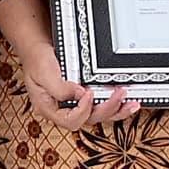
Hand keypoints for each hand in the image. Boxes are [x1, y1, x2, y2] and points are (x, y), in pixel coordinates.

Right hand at [15, 39, 142, 128]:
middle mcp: (64, 109)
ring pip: (99, 115)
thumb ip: (60, 87)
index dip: (83, 110)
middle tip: (119, 93)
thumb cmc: (37, 60)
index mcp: (50, 108)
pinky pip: (101, 106)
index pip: (70, 120)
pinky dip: (115, 105)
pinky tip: (126, 102)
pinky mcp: (84, 97)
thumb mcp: (43, 73)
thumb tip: (80, 94)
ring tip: (131, 103)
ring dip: (117, 110)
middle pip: (90, 119)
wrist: (39, 48)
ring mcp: (75, 104)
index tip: (89, 93)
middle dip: (108, 108)